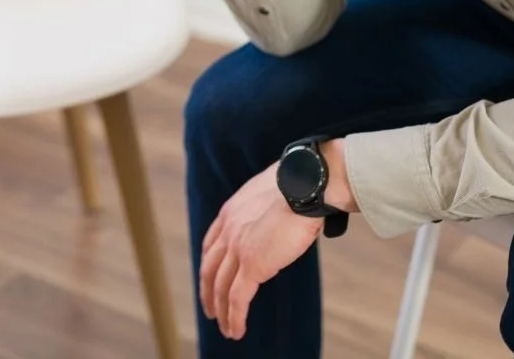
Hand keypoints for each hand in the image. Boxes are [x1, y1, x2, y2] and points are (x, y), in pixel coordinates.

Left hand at [200, 163, 322, 339]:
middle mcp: (229, 230)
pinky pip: (237, 299)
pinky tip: (236, 330)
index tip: (211, 276)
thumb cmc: (300, 184)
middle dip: (208, 292)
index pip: (211, 243)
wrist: (305, 184)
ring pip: (221, 288)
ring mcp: (238, 248)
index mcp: (232, 211)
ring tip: (226, 327)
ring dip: (221, 311)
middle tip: (211, 309)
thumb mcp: (272, 193)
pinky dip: (234, 318)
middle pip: (210, 269)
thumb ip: (266, 208)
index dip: (209, 264)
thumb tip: (282, 215)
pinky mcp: (252, 266)